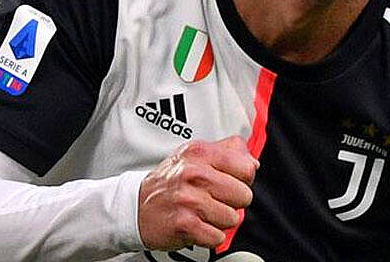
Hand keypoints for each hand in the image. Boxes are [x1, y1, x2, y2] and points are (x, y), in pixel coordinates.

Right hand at [137, 136, 258, 250]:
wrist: (136, 206)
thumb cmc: (170, 182)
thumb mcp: (196, 155)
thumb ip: (228, 151)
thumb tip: (253, 162)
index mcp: (200, 153)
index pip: (246, 167)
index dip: (243, 179)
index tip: (232, 182)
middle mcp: (194, 173)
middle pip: (243, 195)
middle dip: (233, 202)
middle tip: (216, 200)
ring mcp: (189, 199)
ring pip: (233, 218)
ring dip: (221, 220)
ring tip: (204, 213)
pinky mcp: (184, 224)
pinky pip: (218, 236)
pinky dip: (211, 236)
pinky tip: (198, 225)